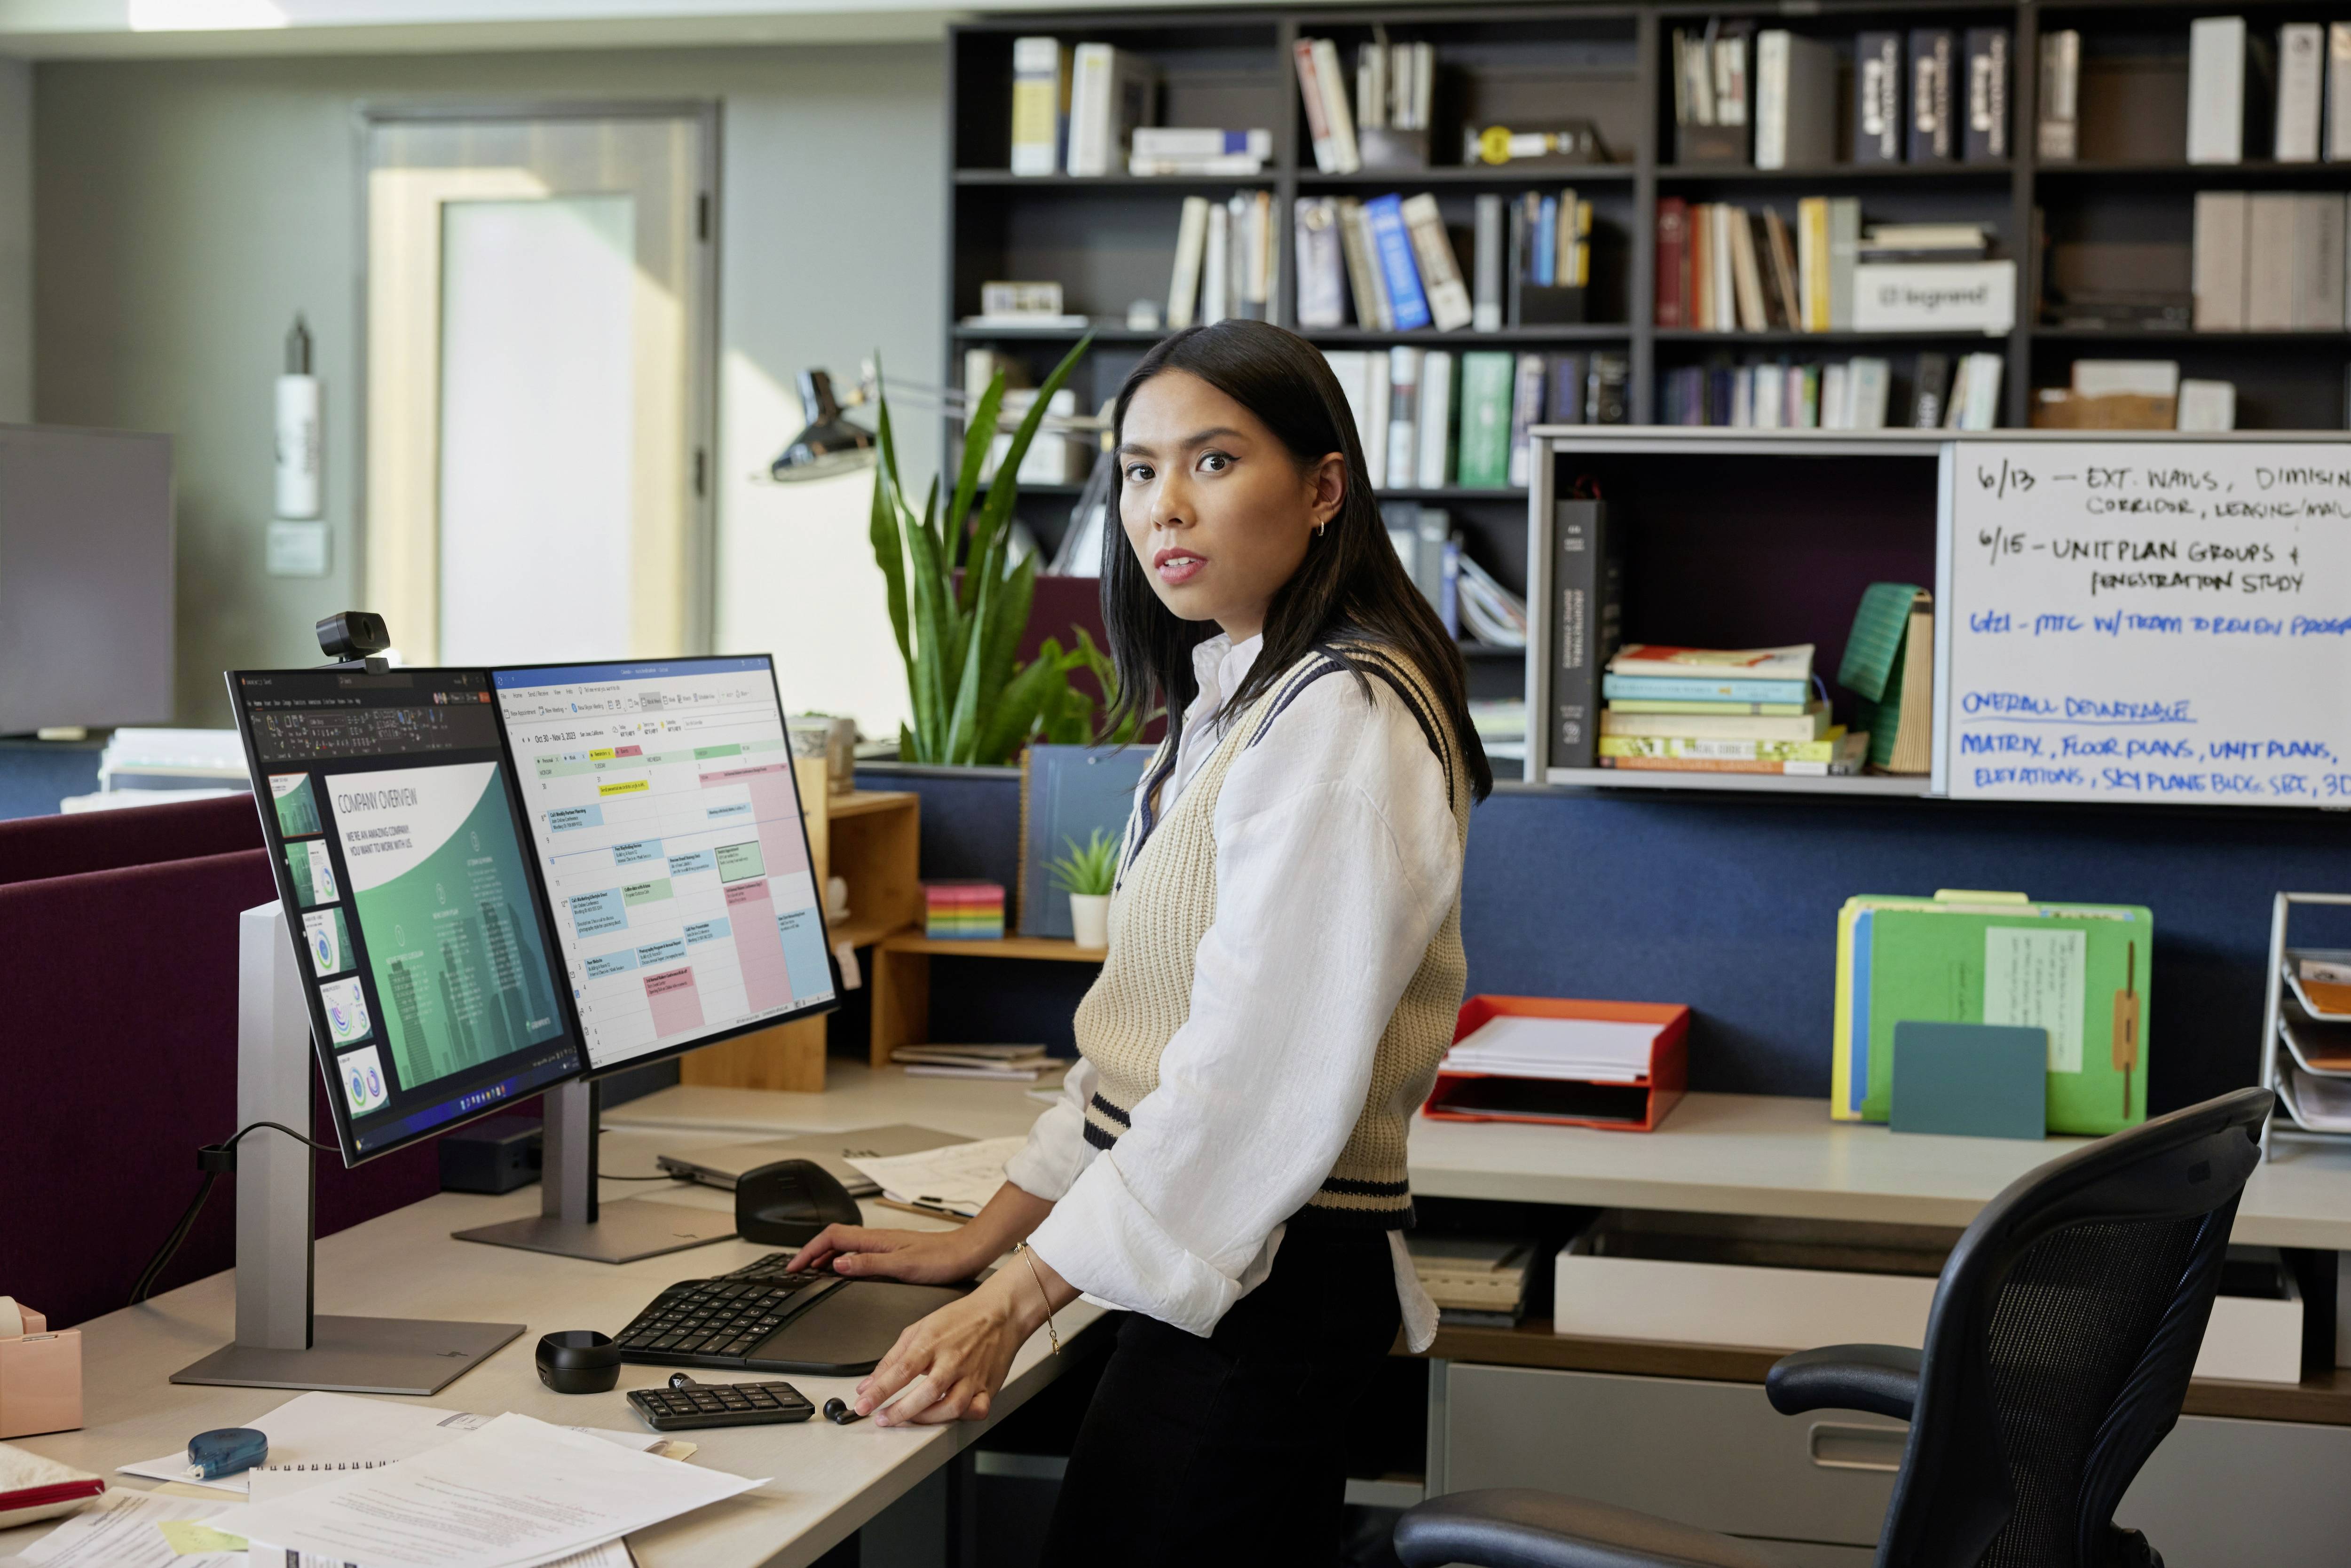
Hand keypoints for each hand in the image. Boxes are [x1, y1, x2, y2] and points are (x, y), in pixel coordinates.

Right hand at [785, 1224, 979, 1283]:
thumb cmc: (942, 1258)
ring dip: (826, 1257)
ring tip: (813, 1272)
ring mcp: (885, 1244)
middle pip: (834, 1239)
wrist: (967, 1253)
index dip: (809, 1251)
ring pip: (845, 1246)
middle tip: (797, 1271)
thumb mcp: (903, 1265)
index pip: (831, 1237)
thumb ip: (869, 1264)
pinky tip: (845, 1272)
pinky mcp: (893, 1252)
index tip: (794, 1266)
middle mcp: (878, 1239)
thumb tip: (838, 1264)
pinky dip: (843, 1261)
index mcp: (876, 1239)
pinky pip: (858, 1253)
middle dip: (812, 1253)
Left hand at [854, 1271, 1032, 1425]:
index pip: (901, 1370)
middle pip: (926, 1392)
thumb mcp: (919, 1328)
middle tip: (883, 1418)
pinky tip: (948, 1415)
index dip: (879, 1391)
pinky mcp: (988, 1386)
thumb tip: (867, 1385)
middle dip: (900, 1411)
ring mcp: (972, 1375)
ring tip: (910, 1419)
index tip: (863, 1404)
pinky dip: (963, 1418)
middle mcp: (953, 1360)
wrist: (1001, 1312)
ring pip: (952, 1406)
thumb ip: (892, 1358)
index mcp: (932, 1342)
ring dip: (927, 1419)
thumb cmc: (960, 1319)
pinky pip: (977, 1410)